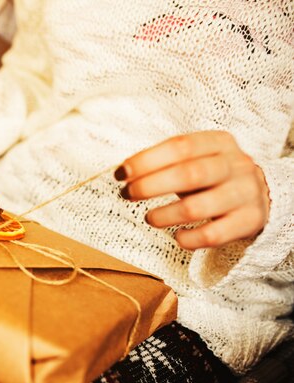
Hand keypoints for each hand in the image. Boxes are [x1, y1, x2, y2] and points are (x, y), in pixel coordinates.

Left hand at [114, 131, 270, 249]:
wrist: (262, 194)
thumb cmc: (213, 176)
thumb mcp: (197, 158)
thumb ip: (167, 162)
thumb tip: (125, 172)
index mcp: (219, 142)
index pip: (180, 146)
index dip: (146, 160)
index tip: (121, 173)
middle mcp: (236, 165)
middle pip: (189, 174)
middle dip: (150, 186)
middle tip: (127, 194)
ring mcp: (245, 193)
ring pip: (197, 207)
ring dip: (164, 215)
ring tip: (149, 218)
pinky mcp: (249, 221)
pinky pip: (212, 235)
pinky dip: (188, 238)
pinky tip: (177, 236)